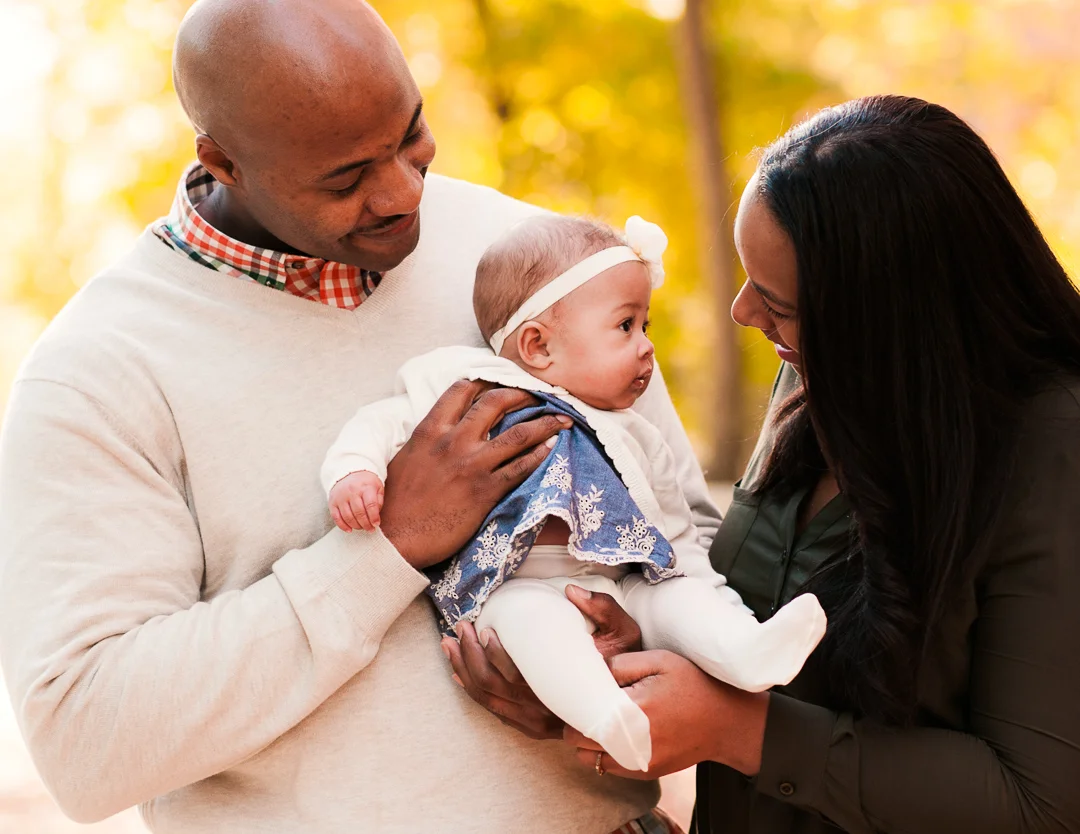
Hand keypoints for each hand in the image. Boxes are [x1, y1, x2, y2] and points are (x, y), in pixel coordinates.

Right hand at [329, 471, 384, 531]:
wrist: (349, 472)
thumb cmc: (366, 483)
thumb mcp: (377, 487)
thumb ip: (379, 502)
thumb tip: (376, 517)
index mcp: (365, 487)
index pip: (370, 505)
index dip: (374, 517)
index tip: (376, 524)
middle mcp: (352, 491)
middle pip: (359, 513)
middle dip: (366, 524)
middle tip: (370, 529)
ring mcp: (341, 497)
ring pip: (348, 516)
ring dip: (356, 526)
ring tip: (362, 528)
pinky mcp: (332, 502)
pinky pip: (336, 517)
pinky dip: (343, 526)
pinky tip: (349, 529)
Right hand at [379, 381, 570, 569]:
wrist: (395, 540)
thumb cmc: (395, 504)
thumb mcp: (404, 458)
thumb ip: (427, 439)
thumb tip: (442, 429)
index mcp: (429, 431)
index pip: (462, 390)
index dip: (485, 380)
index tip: (500, 381)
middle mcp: (453, 442)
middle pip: (496, 402)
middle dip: (522, 394)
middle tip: (538, 395)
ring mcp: (471, 465)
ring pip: (518, 434)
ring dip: (545, 423)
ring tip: (561, 419)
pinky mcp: (485, 491)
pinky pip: (521, 468)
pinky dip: (539, 455)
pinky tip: (551, 448)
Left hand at [441, 585, 643, 739]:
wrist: (632, 706)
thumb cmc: (627, 665)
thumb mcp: (625, 633)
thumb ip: (602, 608)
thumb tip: (572, 591)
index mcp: (563, 692)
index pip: (517, 677)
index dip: (493, 655)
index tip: (483, 628)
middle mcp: (546, 715)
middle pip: (493, 689)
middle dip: (468, 657)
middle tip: (460, 628)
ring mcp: (537, 725)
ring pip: (488, 700)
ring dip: (463, 671)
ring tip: (450, 643)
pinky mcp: (531, 726)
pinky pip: (494, 710)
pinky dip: (472, 690)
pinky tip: (458, 672)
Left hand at [564, 650, 768, 778]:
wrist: (725, 721)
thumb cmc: (692, 684)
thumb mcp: (659, 660)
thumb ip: (620, 663)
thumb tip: (590, 668)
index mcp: (631, 710)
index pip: (580, 713)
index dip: (573, 701)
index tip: (577, 690)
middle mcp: (631, 742)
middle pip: (577, 739)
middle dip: (577, 721)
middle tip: (589, 703)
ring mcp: (637, 762)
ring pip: (588, 758)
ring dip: (587, 740)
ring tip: (603, 719)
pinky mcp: (644, 772)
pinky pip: (607, 767)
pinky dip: (604, 753)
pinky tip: (618, 732)